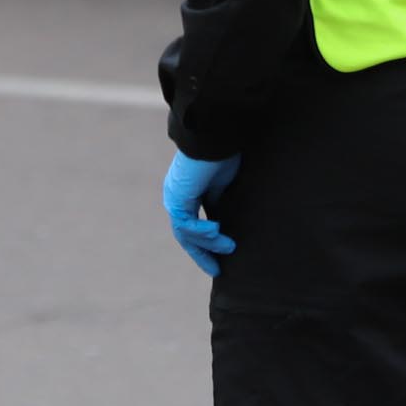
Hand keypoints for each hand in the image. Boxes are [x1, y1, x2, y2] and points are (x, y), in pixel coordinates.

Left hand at [162, 151, 241, 276]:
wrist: (216, 135)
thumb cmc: (224, 154)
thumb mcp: (225, 185)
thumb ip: (221, 203)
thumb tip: (227, 224)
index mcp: (189, 193)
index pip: (194, 226)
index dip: (206, 243)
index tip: (221, 256)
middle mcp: (178, 196)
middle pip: (187, 235)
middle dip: (202, 253)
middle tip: (217, 270)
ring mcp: (175, 198)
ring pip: (186, 233)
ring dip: (208, 244)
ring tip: (229, 248)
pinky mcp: (177, 197)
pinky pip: (186, 225)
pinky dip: (201, 232)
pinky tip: (217, 232)